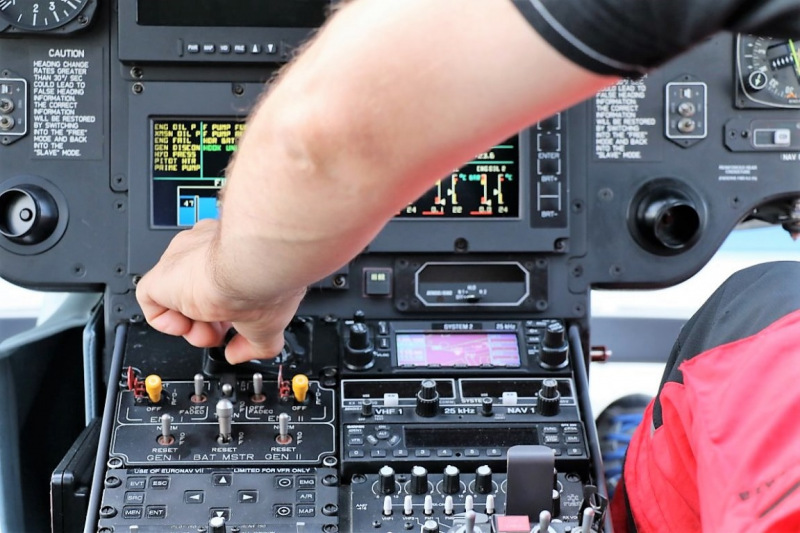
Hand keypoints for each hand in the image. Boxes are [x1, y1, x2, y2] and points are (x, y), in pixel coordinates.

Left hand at [135, 219, 305, 362]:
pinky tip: (186, 325)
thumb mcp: (272, 323)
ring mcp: (185, 260)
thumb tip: (241, 354)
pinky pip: (150, 299)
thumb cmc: (269, 282)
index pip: (224, 284)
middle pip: (199, 293)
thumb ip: (257, 343)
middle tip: (224, 332)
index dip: (230, 313)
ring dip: (193, 326)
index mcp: (239, 257)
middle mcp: (210, 253)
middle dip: (212, 322)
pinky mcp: (163, 273)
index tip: (240, 325)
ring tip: (208, 332)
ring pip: (178, 298)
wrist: (254, 266)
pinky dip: (165, 322)